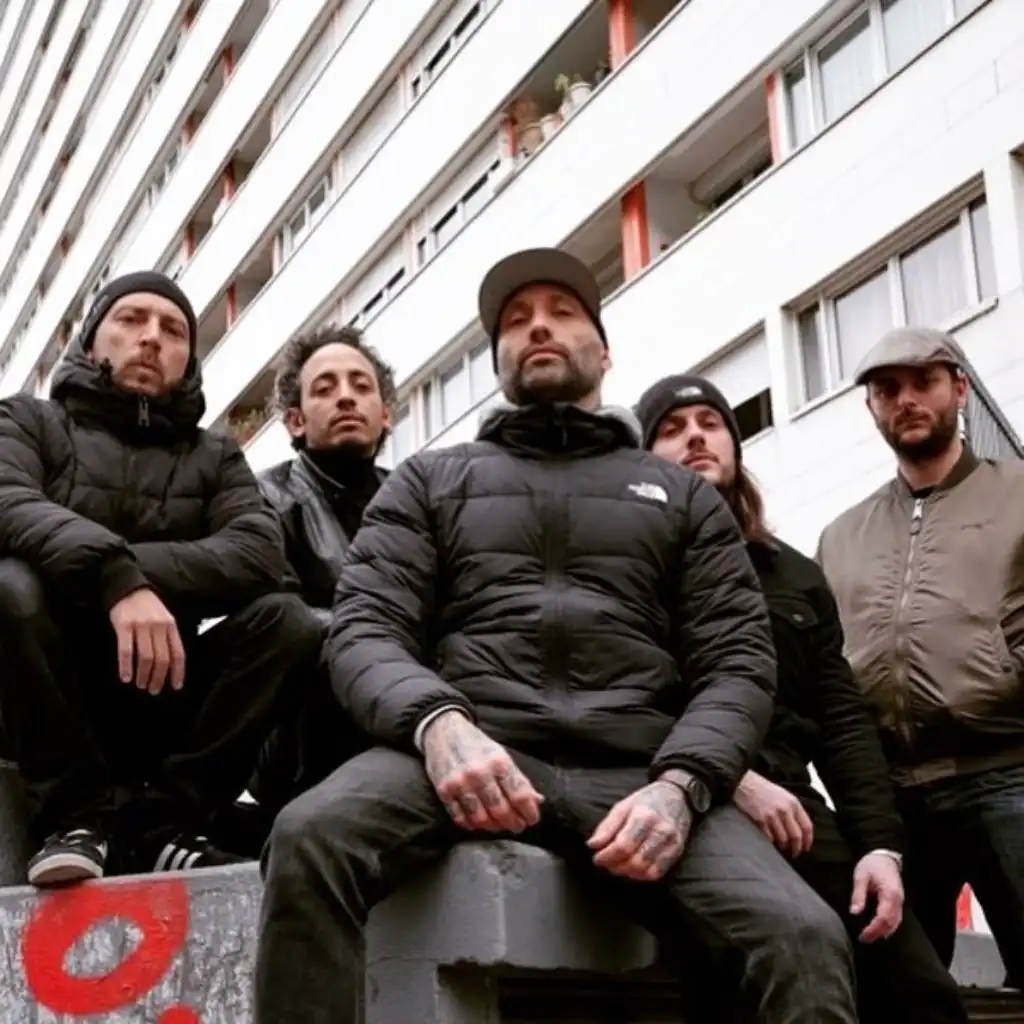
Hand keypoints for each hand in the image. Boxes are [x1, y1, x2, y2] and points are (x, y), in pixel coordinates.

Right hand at [109, 588, 185, 695]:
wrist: (127, 588)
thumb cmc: (147, 606)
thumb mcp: (164, 617)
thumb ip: (168, 637)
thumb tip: (172, 663)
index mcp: (171, 625)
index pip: (178, 653)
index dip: (178, 672)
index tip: (175, 686)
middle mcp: (158, 626)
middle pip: (162, 659)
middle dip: (159, 678)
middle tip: (154, 690)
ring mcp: (141, 626)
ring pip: (146, 657)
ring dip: (144, 675)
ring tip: (141, 685)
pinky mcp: (123, 626)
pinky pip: (126, 651)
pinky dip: (126, 667)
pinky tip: (125, 677)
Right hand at [422, 710, 543, 832]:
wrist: (443, 731)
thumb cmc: (477, 744)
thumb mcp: (502, 755)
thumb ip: (518, 779)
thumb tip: (537, 801)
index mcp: (499, 762)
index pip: (520, 796)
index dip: (529, 812)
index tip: (532, 819)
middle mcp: (480, 774)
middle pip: (501, 811)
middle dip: (513, 823)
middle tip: (517, 826)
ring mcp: (460, 784)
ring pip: (481, 819)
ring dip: (493, 826)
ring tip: (499, 825)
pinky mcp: (444, 791)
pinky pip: (460, 818)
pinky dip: (471, 825)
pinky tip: (479, 823)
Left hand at [587, 780, 691, 880]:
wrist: (676, 797)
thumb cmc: (645, 801)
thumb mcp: (622, 806)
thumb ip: (607, 827)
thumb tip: (592, 846)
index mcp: (643, 816)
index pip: (623, 845)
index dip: (607, 856)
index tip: (597, 858)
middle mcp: (660, 830)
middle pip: (634, 861)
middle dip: (615, 866)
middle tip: (607, 863)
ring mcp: (671, 842)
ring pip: (645, 870)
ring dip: (627, 872)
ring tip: (618, 865)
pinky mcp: (677, 851)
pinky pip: (657, 873)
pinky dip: (641, 875)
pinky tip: (633, 869)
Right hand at [733, 771, 813, 857]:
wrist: (744, 783)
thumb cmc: (763, 789)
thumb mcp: (783, 795)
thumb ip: (793, 811)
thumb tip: (800, 831)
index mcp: (793, 803)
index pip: (807, 827)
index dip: (808, 841)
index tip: (805, 848)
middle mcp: (785, 809)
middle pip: (796, 836)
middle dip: (796, 848)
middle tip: (794, 853)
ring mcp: (772, 815)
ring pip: (783, 840)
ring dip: (783, 846)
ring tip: (781, 847)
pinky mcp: (761, 820)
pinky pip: (770, 838)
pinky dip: (771, 842)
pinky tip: (770, 841)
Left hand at [851, 852, 903, 942]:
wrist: (884, 856)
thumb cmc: (871, 865)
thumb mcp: (860, 876)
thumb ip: (858, 895)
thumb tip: (854, 913)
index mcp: (889, 893)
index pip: (883, 917)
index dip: (874, 929)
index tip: (862, 935)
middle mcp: (898, 900)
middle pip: (891, 923)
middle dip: (878, 933)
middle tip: (864, 939)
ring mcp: (900, 901)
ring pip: (896, 922)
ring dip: (884, 932)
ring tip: (870, 938)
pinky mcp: (898, 901)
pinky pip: (896, 918)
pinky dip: (889, 926)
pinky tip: (881, 931)